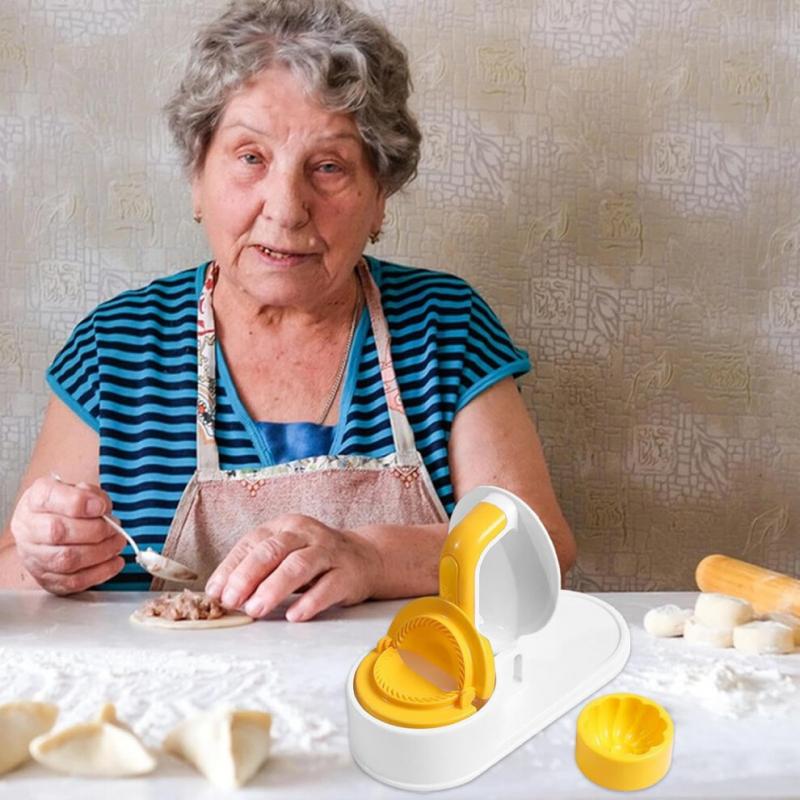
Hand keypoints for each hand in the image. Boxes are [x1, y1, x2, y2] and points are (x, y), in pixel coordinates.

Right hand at [9, 476, 125, 594]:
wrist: (47, 530)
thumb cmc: (65, 508)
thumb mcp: (78, 489)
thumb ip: (90, 493)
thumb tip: (100, 507)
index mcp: (36, 500)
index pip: (49, 498)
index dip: (79, 502)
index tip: (102, 507)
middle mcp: (28, 529)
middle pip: (57, 532)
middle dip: (96, 531)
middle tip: (116, 528)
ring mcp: (34, 557)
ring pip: (66, 560)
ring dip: (101, 552)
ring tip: (118, 543)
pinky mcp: (46, 579)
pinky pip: (72, 582)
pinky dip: (100, 573)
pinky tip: (114, 562)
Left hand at [204, 514, 383, 621]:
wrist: (365, 558)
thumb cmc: (314, 559)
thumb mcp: (285, 553)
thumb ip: (256, 569)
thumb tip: (220, 592)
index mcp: (285, 526)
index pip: (253, 543)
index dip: (232, 567)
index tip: (216, 592)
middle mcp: (306, 534)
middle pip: (273, 550)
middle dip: (248, 576)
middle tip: (231, 601)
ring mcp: (329, 552)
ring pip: (298, 566)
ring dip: (273, 589)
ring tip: (255, 609)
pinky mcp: (347, 574)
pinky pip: (327, 586)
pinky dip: (309, 602)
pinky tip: (294, 616)